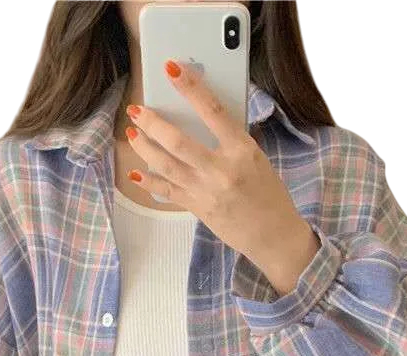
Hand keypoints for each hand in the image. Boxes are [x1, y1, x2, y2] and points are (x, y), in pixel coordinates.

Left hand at [124, 58, 320, 296]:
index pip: (213, 111)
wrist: (273, 235)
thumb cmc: (268, 194)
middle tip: (137, 109)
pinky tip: (136, 173)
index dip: (191, 88)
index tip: (173, 70)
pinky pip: (167, 191)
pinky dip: (149, 181)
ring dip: (145, 148)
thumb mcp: (257, 159)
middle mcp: (222, 170)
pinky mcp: (197, 208)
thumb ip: (231, 141)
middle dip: (153, 123)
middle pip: (178, 141)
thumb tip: (202, 117)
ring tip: (132, 134)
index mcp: (242, 151)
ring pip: (166, 165)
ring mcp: (206, 191)